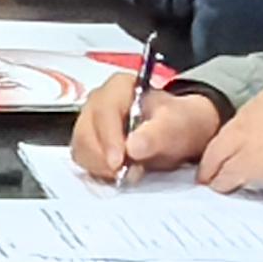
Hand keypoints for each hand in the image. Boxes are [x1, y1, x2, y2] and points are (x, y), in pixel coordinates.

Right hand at [73, 71, 219, 182]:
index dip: (108, 138)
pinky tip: (116, 174)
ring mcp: (90, 123)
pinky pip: (83, 160)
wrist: (181, 134)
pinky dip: (97, 171)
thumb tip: (133, 147)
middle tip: (122, 174)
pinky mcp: (88, 144)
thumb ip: (157, 134)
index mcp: (119, 87)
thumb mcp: (178, 124)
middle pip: (85, 130)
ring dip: (99, 166)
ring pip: (81, 148)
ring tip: (125, 174)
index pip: (104, 110)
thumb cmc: (178, 123)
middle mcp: (99, 102)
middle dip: (102, 156)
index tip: (119, 162)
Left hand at [194, 83, 262, 196]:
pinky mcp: (247, 161)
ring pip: (219, 154)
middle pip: (226, 134)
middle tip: (210, 166)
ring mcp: (247, 135)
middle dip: (217, 152)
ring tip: (212, 181)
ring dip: (215, 169)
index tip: (237, 147)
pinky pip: (226, 174)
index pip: (244, 118)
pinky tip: (221, 188)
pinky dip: (222, 182)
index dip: (239, 136)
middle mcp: (253, 111)